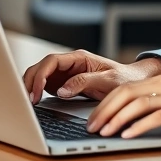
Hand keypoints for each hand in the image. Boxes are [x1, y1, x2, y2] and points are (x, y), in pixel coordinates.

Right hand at [22, 50, 160, 102]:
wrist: (133, 84)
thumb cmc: (124, 79)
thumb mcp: (107, 80)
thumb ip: (84, 82)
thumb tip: (62, 90)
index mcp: (79, 58)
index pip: (52, 61)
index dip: (40, 75)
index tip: (36, 92)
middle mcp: (70, 64)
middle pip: (42, 67)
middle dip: (31, 81)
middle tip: (27, 100)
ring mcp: (66, 74)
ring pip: (40, 76)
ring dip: (31, 86)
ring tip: (27, 102)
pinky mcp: (64, 84)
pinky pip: (45, 86)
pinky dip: (37, 92)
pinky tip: (34, 102)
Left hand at [87, 76, 160, 139]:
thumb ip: (153, 107)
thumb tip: (126, 122)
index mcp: (160, 81)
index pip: (123, 89)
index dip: (104, 104)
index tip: (92, 119)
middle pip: (125, 93)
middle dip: (104, 111)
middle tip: (91, 127)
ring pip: (137, 104)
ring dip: (117, 119)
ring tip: (104, 132)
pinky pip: (156, 116)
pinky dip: (139, 126)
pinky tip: (127, 135)